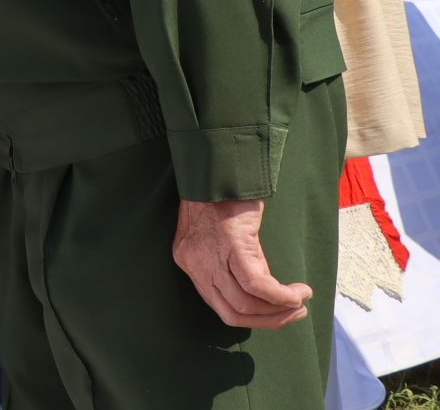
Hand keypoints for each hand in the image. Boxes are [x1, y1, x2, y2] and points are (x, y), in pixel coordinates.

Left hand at [171, 198, 310, 329]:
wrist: (219, 167)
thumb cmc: (222, 198)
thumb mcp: (219, 237)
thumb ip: (230, 263)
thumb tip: (261, 290)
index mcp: (188, 262)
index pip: (218, 305)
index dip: (251, 316)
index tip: (275, 313)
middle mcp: (194, 264)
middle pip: (231, 313)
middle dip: (268, 321)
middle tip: (294, 313)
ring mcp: (209, 256)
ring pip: (245, 304)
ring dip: (279, 311)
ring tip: (300, 301)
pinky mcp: (231, 244)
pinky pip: (257, 285)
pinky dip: (281, 295)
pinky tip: (299, 292)